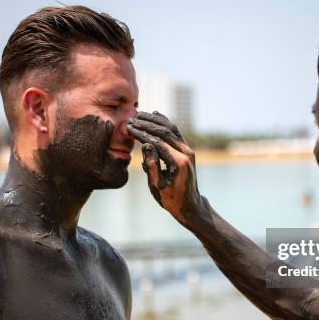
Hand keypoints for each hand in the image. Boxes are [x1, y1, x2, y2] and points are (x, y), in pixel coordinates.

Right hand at [127, 111, 207, 225]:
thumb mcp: (157, 186)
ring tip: (139, 114)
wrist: (190, 205)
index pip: (157, 142)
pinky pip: (175, 132)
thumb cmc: (171, 199)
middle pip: (165, 131)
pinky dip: (165, 123)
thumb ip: (151, 166)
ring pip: (171, 128)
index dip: (141, 134)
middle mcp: (186, 153)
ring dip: (155, 120)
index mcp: (179, 162)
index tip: (128, 128)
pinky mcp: (187, 150)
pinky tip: (155, 115)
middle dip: (147, 124)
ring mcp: (189, 150)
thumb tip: (145, 145)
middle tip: (131, 119)